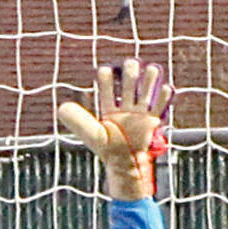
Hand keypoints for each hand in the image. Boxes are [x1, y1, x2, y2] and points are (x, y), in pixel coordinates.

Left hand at [57, 60, 172, 198]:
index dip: (106, 78)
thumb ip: (77, 120)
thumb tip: (61, 107)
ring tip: (150, 70)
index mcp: (108, 109)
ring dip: (148, 79)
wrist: (124, 164)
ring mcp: (139, 113)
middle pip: (129, 83)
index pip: (108, 86)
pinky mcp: (152, 120)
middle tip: (130, 64)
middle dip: (130, 72)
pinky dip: (164, 96)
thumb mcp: (91, 133)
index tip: (104, 71)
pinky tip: (165, 88)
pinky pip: (160, 105)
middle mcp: (124, 108)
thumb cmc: (106, 149)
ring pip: (146, 89)